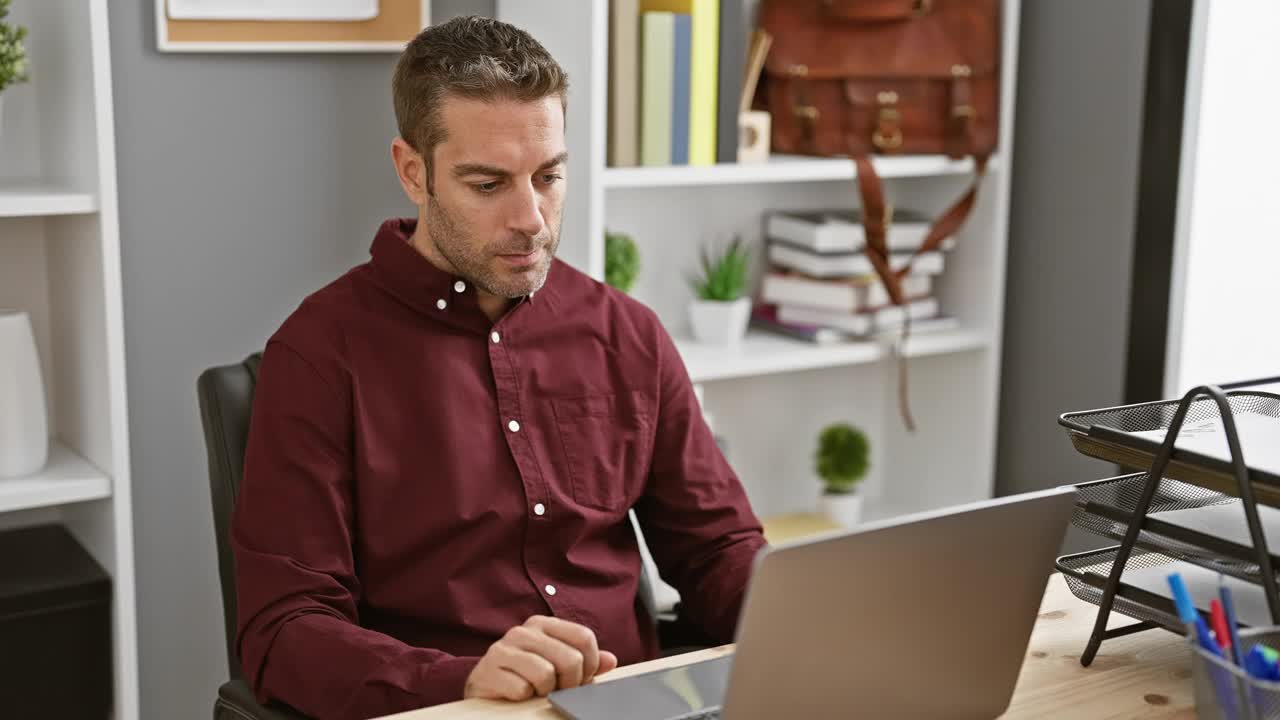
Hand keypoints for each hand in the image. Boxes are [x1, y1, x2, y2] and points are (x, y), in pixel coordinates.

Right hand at [463, 615, 619, 700]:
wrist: (484, 687)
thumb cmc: (524, 675)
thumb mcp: (556, 664)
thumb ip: (584, 661)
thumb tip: (610, 660)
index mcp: (544, 624)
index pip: (584, 637)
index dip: (590, 664)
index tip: (581, 679)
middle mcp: (524, 631)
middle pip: (570, 658)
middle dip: (569, 683)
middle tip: (557, 688)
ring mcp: (504, 648)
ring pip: (546, 674)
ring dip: (544, 691)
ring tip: (534, 690)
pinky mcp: (489, 668)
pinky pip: (522, 688)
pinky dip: (523, 697)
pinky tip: (516, 693)